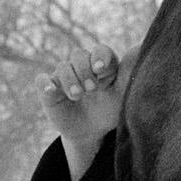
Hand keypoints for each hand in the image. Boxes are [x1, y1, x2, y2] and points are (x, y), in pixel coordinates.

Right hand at [44, 46, 131, 180]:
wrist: (92, 133)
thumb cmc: (111, 109)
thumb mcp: (123, 94)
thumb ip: (130, 72)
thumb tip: (139, 47)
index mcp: (102, 64)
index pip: (100, 51)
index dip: (100, 58)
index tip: (101, 70)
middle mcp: (81, 67)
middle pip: (79, 55)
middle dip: (85, 71)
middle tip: (92, 89)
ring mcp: (63, 78)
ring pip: (62, 67)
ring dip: (70, 80)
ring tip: (78, 96)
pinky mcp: (49, 91)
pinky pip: (41, 81)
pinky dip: (45, 85)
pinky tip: (52, 91)